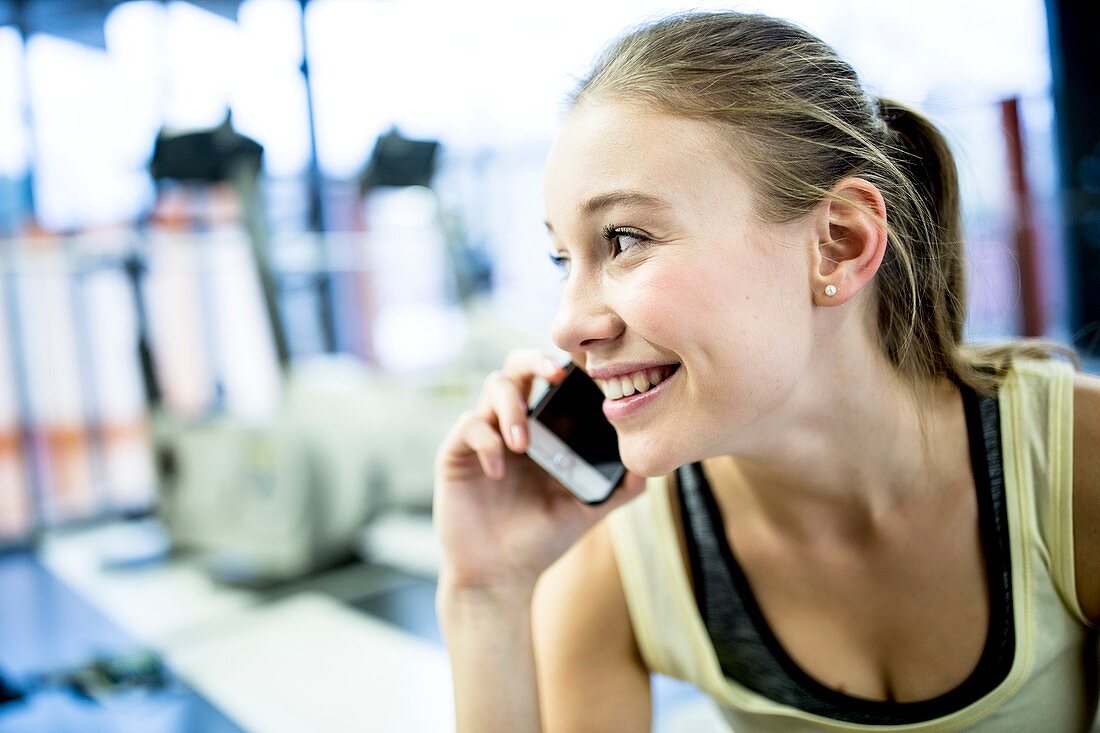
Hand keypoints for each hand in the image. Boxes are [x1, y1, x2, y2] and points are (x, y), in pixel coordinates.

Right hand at [433, 348, 644, 594]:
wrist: (500, 577)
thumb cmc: (542, 539)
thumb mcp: (587, 510)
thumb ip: (618, 488)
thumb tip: (650, 467)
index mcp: (545, 428)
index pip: (552, 378)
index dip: (566, 363)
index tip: (586, 366)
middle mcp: (514, 423)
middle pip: (518, 366)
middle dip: (535, 361)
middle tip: (556, 375)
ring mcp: (485, 435)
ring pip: (494, 387)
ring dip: (512, 408)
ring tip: (525, 445)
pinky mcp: (457, 454)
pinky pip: (469, 426)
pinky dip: (487, 441)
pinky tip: (500, 471)